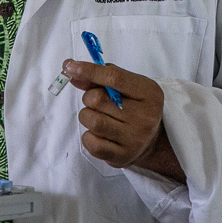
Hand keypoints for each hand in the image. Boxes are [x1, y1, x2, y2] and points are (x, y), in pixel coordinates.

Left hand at [65, 60, 185, 182]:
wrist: (151, 140)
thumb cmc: (134, 107)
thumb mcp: (127, 86)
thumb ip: (102, 76)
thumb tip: (71, 69)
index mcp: (149, 93)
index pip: (115, 78)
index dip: (90, 71)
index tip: (71, 66)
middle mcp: (145, 116)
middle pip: (99, 99)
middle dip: (89, 97)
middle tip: (96, 101)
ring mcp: (135, 138)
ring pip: (93, 121)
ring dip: (87, 116)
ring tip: (97, 116)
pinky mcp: (123, 156)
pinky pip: (91, 143)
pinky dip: (88, 136)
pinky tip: (98, 133)